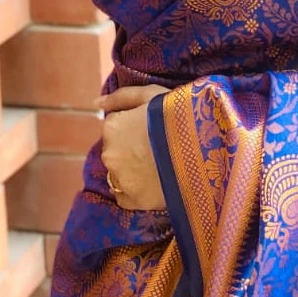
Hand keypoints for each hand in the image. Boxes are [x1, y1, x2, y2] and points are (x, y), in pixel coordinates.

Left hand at [98, 84, 168, 211]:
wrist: (202, 150)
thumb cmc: (177, 115)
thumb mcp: (150, 94)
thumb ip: (120, 97)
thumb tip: (95, 103)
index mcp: (111, 127)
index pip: (116, 126)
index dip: (135, 125)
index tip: (153, 128)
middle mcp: (109, 154)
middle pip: (117, 150)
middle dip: (131, 148)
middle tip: (158, 146)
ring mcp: (121, 180)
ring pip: (121, 172)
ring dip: (134, 169)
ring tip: (160, 165)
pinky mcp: (134, 202)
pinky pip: (127, 197)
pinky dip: (137, 191)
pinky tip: (155, 183)